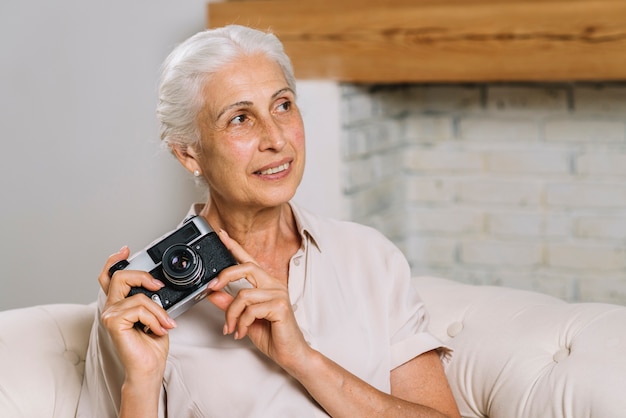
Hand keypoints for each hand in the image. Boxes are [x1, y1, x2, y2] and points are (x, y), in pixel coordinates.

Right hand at [98, 247, 176, 380]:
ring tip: (164, 324)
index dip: (114, 260)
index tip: (126, 250)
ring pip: (139, 297)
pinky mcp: (113, 322)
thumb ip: (150, 298)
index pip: (109, 277)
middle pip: (120, 277)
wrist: (149, 366)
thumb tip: (158, 285)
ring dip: (158, 311)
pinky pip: (139, 308)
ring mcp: (110, 315)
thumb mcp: (155, 314)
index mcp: (119, 303)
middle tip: (158, 286)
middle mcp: (111, 307)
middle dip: (143, 277)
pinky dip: (154, 318)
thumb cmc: (151, 344)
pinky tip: (156, 329)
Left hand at [207, 230, 311, 370]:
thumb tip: (213, 293)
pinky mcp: (280, 306)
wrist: (291, 354)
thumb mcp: (244, 318)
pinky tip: (243, 332)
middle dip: (224, 277)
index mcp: (266, 284)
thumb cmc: (273, 336)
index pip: (248, 261)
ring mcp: (278, 294)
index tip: (221, 235)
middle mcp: (274, 285)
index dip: (234, 247)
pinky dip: (242, 323)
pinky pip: (251, 309)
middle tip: (211, 288)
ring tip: (232, 328)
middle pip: (246, 268)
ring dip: (232, 315)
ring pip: (243, 295)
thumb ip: (230, 304)